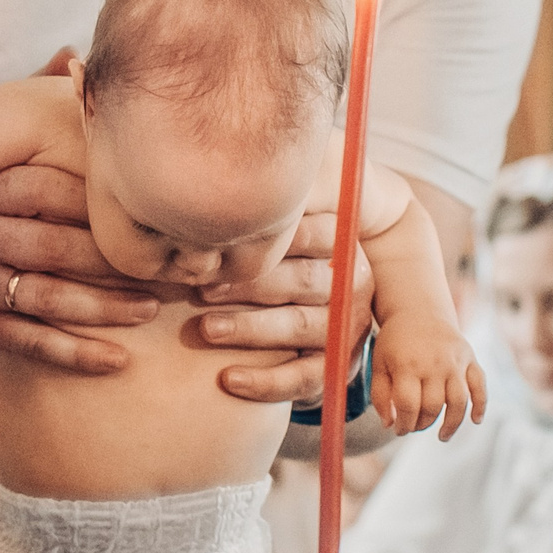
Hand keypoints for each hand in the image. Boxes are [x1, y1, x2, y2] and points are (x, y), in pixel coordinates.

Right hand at [0, 164, 157, 375]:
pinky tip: (117, 359)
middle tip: (163, 273)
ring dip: (104, 307)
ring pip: (47, 296)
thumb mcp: (35, 170)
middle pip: (53, 247)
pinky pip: (33, 341)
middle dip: (112, 263)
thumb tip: (139, 164)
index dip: (101, 209)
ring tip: (149, 309)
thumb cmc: (19, 210)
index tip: (149, 223)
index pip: (49, 191)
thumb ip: (73, 161)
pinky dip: (77, 353)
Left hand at [197, 212, 373, 403]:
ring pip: (299, 327)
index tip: (220, 243)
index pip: (313, 234)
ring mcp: (345, 326)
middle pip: (302, 281)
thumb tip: (228, 170)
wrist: (301, 313)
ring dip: (250, 330)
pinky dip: (266, 382)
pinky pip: (303, 377)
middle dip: (249, 286)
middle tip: (201, 289)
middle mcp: (351, 282)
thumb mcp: (277, 223)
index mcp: (340, 239)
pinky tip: (228, 380)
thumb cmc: (275, 256)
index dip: (269, 240)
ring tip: (206, 329)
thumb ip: (265, 202)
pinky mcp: (335, 366)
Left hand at [370, 313, 487, 440]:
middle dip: (422, 424)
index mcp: (407, 365)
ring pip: (458, 402)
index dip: (403, 424)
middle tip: (415, 428)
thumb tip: (390, 425)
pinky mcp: (470, 359)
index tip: (399, 430)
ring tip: (442, 436)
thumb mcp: (379, 364)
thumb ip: (380, 395)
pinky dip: (481, 405)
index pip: (408, 406)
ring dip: (452, 424)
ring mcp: (455, 362)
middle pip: (432, 406)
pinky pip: (480, 386)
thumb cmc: (395, 342)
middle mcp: (434, 364)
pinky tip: (475, 421)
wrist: (419, 311)